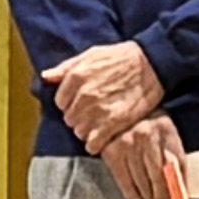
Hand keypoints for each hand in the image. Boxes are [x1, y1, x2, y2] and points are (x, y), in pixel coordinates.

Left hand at [47, 41, 165, 146]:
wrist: (152, 63)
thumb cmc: (122, 57)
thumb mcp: (91, 54)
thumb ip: (66, 67)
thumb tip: (46, 77)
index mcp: (76, 77)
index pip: (60, 102)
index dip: (70, 103)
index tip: (81, 103)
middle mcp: (84, 95)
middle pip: (69, 119)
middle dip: (79, 117)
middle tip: (92, 113)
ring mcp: (98, 111)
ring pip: (80, 132)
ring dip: (88, 131)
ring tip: (100, 124)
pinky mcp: (114, 123)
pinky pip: (93, 144)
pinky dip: (96, 144)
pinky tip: (103, 136)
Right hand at [99, 115, 194, 198]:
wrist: (116, 113)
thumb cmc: (147, 126)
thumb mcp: (165, 132)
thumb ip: (175, 155)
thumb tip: (182, 186)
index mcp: (164, 128)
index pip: (176, 162)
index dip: (178, 183)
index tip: (180, 198)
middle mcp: (145, 135)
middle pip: (157, 174)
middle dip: (162, 194)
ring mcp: (127, 143)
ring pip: (141, 180)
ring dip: (148, 196)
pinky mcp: (111, 153)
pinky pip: (124, 181)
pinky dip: (131, 194)